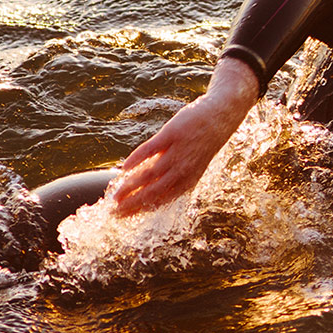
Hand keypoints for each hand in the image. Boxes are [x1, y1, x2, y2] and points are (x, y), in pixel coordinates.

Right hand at [110, 57, 258, 214]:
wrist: (219, 117)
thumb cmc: (201, 143)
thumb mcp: (191, 164)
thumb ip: (169, 175)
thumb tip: (143, 184)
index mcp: (188, 181)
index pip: (161, 200)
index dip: (141, 209)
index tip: (124, 216)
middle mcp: (183, 170)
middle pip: (153, 191)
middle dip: (132, 204)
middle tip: (114, 211)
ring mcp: (178, 152)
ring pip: (149, 174)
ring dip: (130, 186)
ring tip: (115, 194)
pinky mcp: (172, 134)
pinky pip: (150, 149)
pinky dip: (136, 159)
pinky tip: (124, 168)